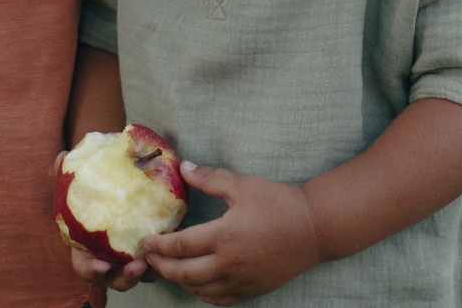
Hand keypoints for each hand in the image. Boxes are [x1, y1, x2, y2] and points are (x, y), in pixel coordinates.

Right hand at [55, 152, 153, 291]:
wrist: (113, 189)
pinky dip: (167, 250)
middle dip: (127, 277)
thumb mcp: (76, 184)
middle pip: (118, 279)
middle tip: (138, 265)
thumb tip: (59, 158)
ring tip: (158, 256)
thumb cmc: (91, 195)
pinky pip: (161, 256)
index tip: (102, 265)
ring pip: (142, 275)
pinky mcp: (153, 248)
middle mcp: (112, 261)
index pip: (87, 270)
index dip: (93, 271)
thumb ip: (64, 174)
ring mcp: (132, 257)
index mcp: (88, 252)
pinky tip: (176, 233)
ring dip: (150, 270)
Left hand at [141, 161, 321, 303]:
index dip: (159, 245)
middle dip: (162, 266)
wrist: (315, 228)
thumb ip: (210, 179)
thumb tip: (184, 168)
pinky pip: (220, 300)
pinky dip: (204, 294)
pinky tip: (198, 284)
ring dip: (181, 282)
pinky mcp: (253, 290)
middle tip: (150, 257)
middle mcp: (229, 264)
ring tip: (170, 268)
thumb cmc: (279, 203)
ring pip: (200, 290)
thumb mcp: (243, 185)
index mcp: (224, 236)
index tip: (145, 241)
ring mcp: (241, 281)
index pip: (180, 246)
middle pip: (184, 273)